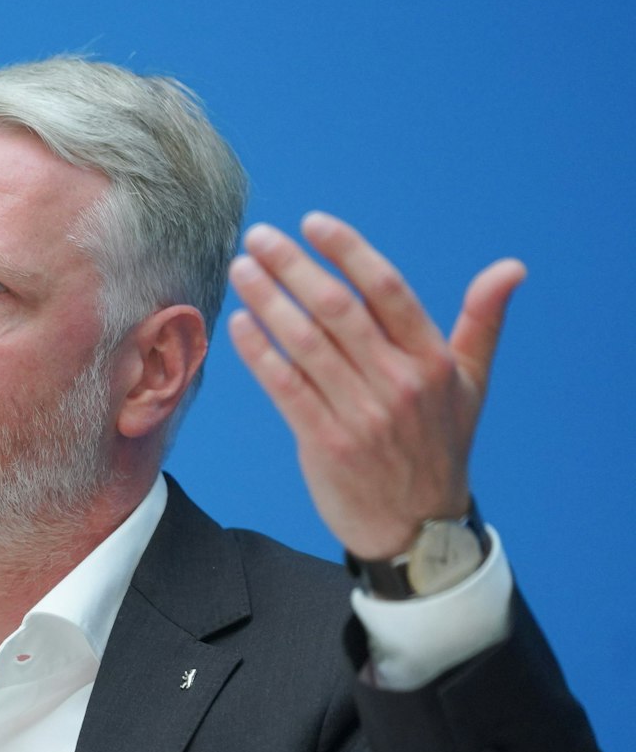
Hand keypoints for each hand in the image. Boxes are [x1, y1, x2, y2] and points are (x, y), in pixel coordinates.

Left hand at [225, 213, 524, 560]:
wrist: (417, 529)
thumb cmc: (438, 445)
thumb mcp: (470, 384)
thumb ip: (482, 321)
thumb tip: (512, 269)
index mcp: (432, 361)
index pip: (387, 290)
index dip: (348, 251)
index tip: (312, 222)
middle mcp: (399, 382)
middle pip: (338, 309)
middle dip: (293, 266)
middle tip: (259, 236)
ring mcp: (361, 413)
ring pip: (305, 343)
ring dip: (267, 300)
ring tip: (241, 270)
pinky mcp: (326, 441)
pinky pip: (285, 386)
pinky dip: (259, 352)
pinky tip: (240, 323)